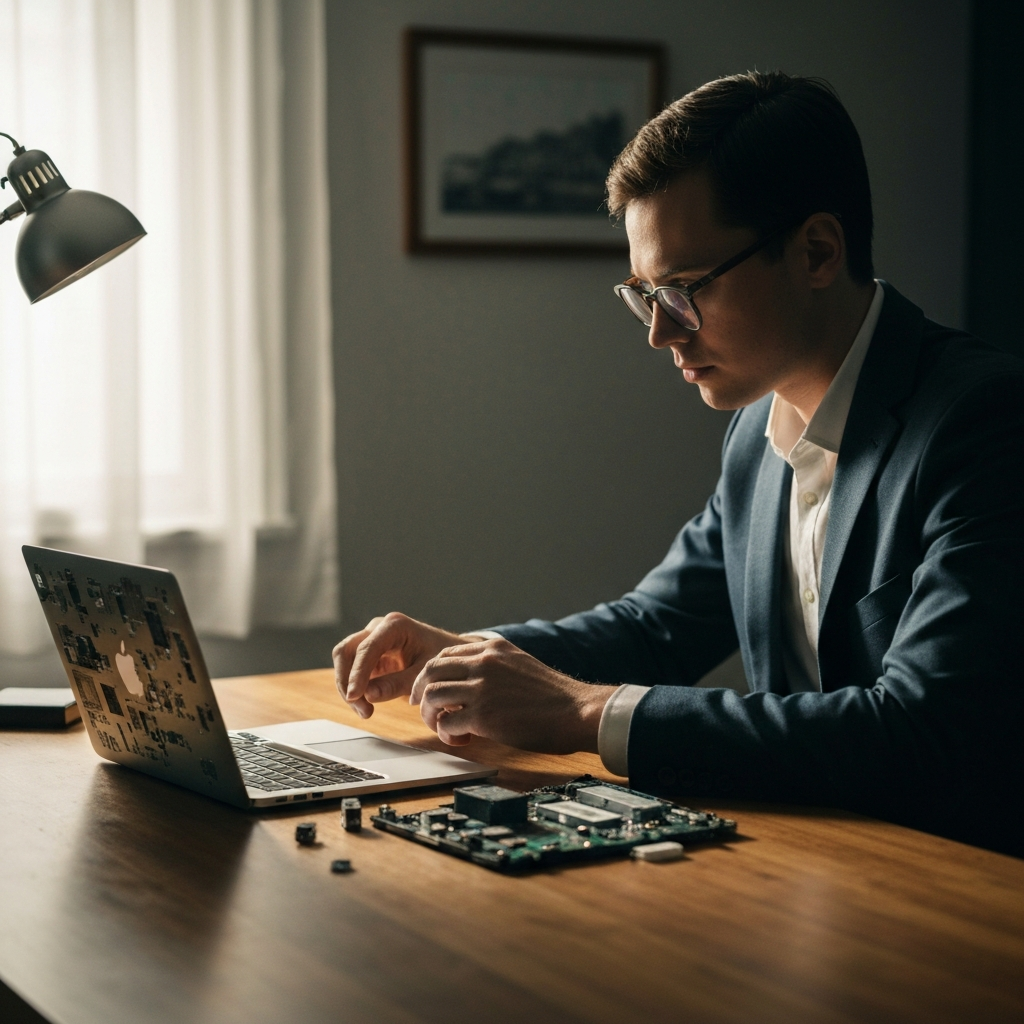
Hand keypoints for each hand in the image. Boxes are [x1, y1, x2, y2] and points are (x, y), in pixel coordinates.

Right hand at [333, 612, 476, 717]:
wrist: (450, 657)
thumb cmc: (441, 660)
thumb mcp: (424, 673)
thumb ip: (398, 684)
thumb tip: (369, 695)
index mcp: (394, 626)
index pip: (366, 648)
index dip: (357, 674)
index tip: (355, 696)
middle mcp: (378, 628)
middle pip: (346, 651)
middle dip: (347, 681)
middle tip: (362, 709)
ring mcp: (371, 640)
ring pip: (344, 660)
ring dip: (348, 687)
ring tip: (366, 712)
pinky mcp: (370, 655)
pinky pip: (352, 670)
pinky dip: (355, 688)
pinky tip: (366, 706)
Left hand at [409, 636, 615, 752]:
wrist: (576, 711)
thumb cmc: (552, 696)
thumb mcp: (519, 664)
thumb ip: (493, 666)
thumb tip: (468, 679)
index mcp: (492, 648)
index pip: (445, 654)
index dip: (431, 674)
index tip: (429, 689)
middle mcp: (484, 662)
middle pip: (430, 670)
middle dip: (420, 692)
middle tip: (422, 708)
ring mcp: (482, 688)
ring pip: (432, 695)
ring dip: (431, 715)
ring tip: (445, 727)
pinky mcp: (483, 715)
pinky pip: (447, 722)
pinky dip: (447, 733)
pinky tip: (461, 738)